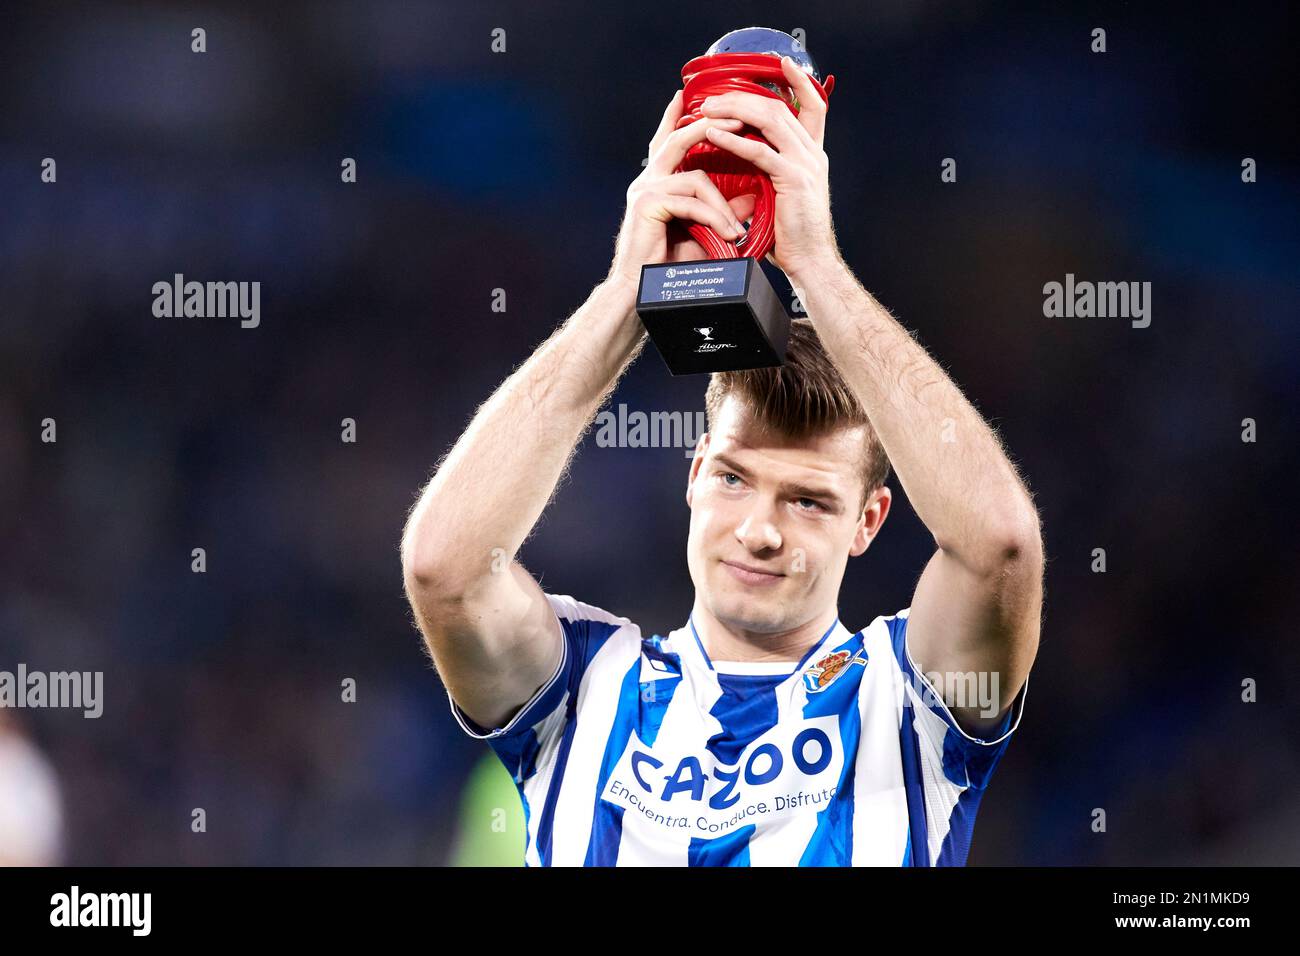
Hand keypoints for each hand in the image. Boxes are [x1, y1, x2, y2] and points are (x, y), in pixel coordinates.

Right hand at [608, 91, 758, 286]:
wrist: (643, 291)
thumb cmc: (671, 265)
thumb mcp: (705, 231)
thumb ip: (725, 209)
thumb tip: (753, 194)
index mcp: (656, 182)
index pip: (667, 141)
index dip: (674, 117)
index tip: (683, 96)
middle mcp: (648, 180)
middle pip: (679, 141)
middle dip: (709, 127)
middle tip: (737, 119)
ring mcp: (646, 190)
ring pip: (695, 178)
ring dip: (721, 205)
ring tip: (737, 230)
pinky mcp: (649, 205)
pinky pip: (691, 201)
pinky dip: (713, 217)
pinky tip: (727, 233)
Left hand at [698, 55, 838, 280]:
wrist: (810, 260)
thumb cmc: (790, 234)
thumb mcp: (782, 194)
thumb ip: (769, 171)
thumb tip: (742, 157)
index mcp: (813, 154)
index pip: (815, 106)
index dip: (801, 82)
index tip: (783, 63)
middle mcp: (813, 153)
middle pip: (780, 107)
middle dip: (745, 95)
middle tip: (713, 96)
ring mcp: (806, 164)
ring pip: (770, 120)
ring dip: (735, 110)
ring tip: (707, 111)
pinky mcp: (792, 179)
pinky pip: (759, 151)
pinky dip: (734, 140)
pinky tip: (713, 135)